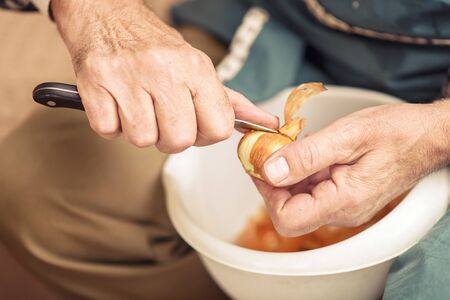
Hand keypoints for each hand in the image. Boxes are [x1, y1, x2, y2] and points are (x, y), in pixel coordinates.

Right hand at [51, 0, 276, 151]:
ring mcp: (128, 76)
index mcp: (197, 68)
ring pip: (142, 139)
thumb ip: (228, 101)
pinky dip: (112, 124)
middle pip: (179, 140)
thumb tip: (265, 124)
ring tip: (137, 106)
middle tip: (161, 116)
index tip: (193, 124)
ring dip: (139, 130)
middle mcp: (165, 70)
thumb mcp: (197, 68)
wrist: (107, 17)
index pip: (219, 128)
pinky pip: (108, 130)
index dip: (205, 134)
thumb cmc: (155, 49)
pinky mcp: (95, 83)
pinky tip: (116, 103)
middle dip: (169, 137)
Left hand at [253, 101, 449, 236]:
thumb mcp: (347, 136)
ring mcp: (343, 205)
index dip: (266, 192)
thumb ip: (306, 156)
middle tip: (269, 149)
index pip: (287, 218)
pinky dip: (301, 170)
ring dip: (287, 173)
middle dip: (273, 180)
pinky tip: (305, 150)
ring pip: (299, 198)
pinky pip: (313, 189)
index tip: (260, 163)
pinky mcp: (344, 195)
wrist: (427, 135)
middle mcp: (342, 211)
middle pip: (289, 210)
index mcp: (343, 202)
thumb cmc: (397, 133)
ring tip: (288, 144)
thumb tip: (270, 171)